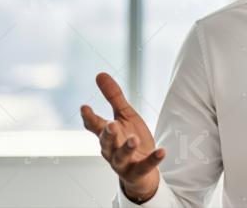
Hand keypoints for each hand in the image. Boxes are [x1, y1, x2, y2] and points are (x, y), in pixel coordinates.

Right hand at [80, 72, 164, 201]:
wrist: (141, 170)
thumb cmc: (129, 139)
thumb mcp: (124, 116)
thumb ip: (113, 97)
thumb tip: (99, 74)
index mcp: (107, 135)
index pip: (94, 126)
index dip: (89, 117)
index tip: (84, 107)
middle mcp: (111, 150)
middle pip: (106, 142)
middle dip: (108, 134)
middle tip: (111, 124)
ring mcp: (123, 163)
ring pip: (121, 157)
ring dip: (127, 148)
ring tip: (133, 139)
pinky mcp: (138, 172)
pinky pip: (145, 166)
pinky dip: (153, 159)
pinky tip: (162, 151)